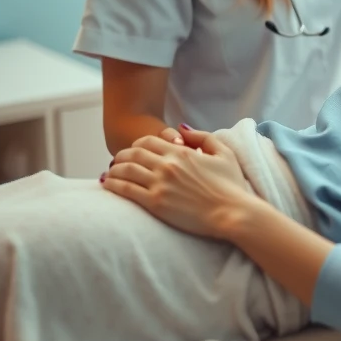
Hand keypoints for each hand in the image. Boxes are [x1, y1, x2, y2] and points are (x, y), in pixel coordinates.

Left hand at [102, 129, 252, 239]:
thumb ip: (203, 137)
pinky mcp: (155, 203)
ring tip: (110, 173)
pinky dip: (113, 185)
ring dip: (114, 169)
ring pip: (125, 170)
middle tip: (116, 161)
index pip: (148, 141)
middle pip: (132, 153)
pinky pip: (126, 190)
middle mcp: (168, 165)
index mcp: (182, 152)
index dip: (136, 144)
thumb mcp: (224, 153)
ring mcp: (160, 184)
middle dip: (121, 156)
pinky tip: (108, 185)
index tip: (133, 151)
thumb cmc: (232, 186)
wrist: (232, 213)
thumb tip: (182, 128)